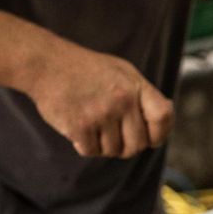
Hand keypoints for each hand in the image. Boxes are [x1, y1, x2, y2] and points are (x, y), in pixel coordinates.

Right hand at [25, 43, 172, 158]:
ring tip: (91, 123)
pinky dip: (84, 145)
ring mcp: (101, 113)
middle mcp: (122, 100)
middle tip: (111, 134)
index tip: (149, 138)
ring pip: (113, 151)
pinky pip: (91, 151)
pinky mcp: (80, 126)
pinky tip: (77, 127)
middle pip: (137, 145)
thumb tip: (166, 118)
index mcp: (135, 86)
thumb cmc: (86, 70)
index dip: (159, 134)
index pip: (163, 117)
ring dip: (102, 144)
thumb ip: (143, 95)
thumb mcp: (122, 72)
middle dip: (125, 146)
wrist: (46, 63)